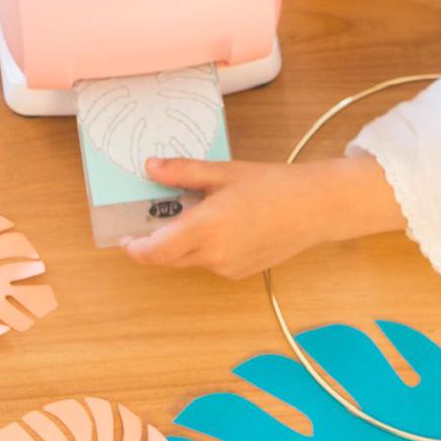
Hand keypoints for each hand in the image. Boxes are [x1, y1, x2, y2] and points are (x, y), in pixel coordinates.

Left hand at [120, 155, 404, 279]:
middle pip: (168, 259)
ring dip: (179, 244)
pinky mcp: (239, 273)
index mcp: (206, 228)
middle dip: (153, 244)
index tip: (125, 237)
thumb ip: (182, 172)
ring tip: (189, 213)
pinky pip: (209, 262)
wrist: (314, 208)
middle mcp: (213, 255)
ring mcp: (227, 268)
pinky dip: (201, 247)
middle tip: (150, 219)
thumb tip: (149, 167)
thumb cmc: (271, 185)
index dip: (135, 249)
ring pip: (188, 260)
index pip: (155, 252)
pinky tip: (217, 223)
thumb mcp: (223, 172)